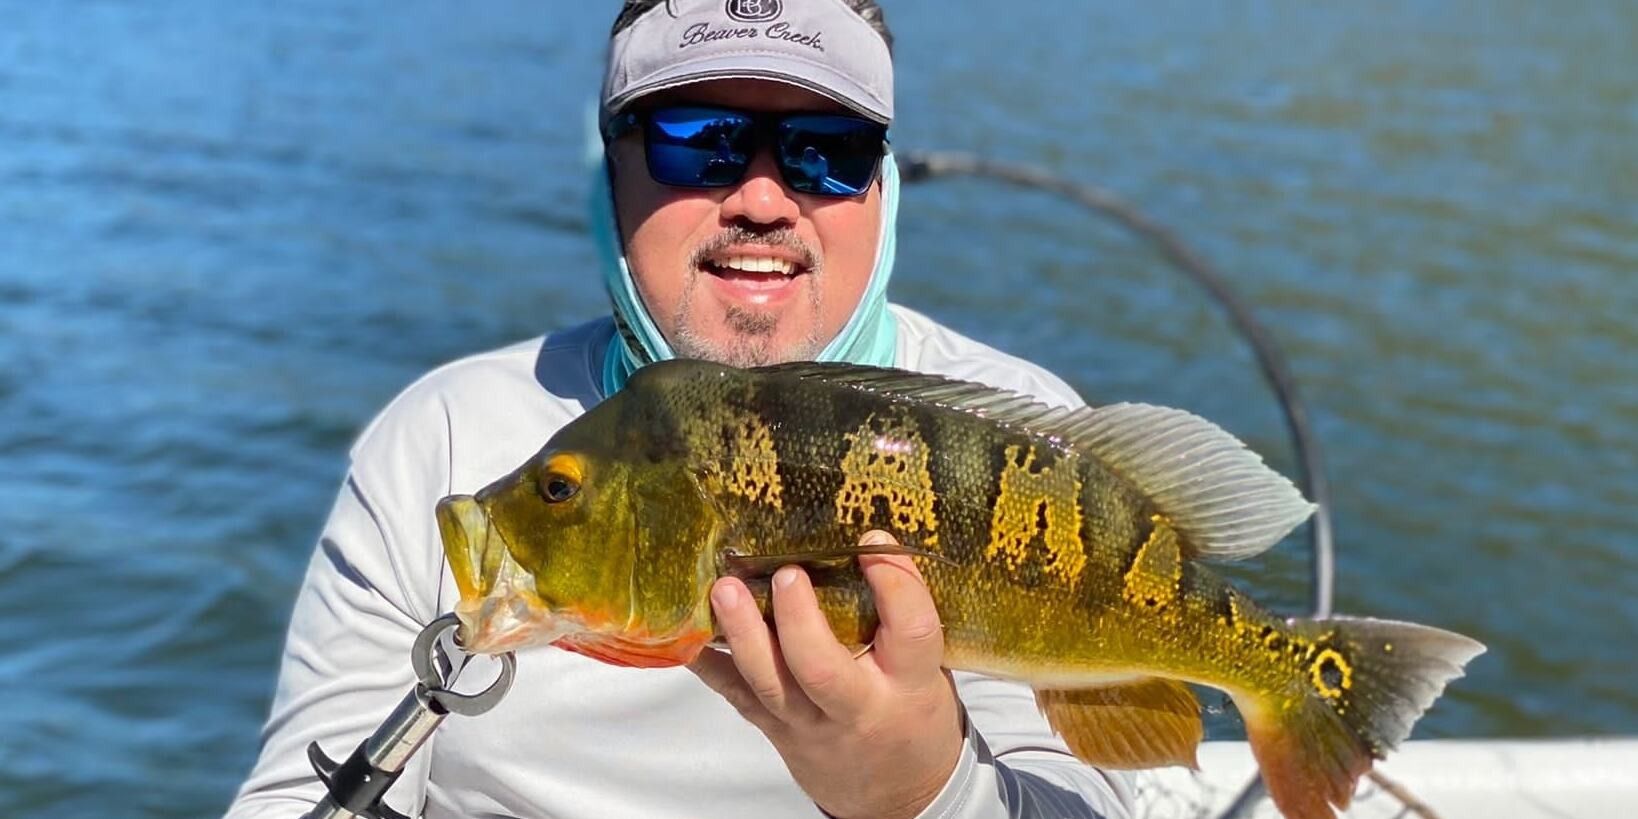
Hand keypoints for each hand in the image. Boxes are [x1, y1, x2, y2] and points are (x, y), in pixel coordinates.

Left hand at [688, 532, 963, 818]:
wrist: (898, 791)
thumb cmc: (911, 709)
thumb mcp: (928, 668)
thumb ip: (898, 618)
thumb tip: (864, 540)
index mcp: (911, 682)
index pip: (910, 633)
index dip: (895, 586)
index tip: (871, 542)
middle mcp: (858, 706)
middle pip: (822, 671)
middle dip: (798, 621)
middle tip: (787, 574)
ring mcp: (809, 722)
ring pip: (770, 685)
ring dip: (743, 635)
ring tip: (726, 590)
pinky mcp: (775, 728)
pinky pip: (736, 694)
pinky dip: (709, 661)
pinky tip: (689, 628)